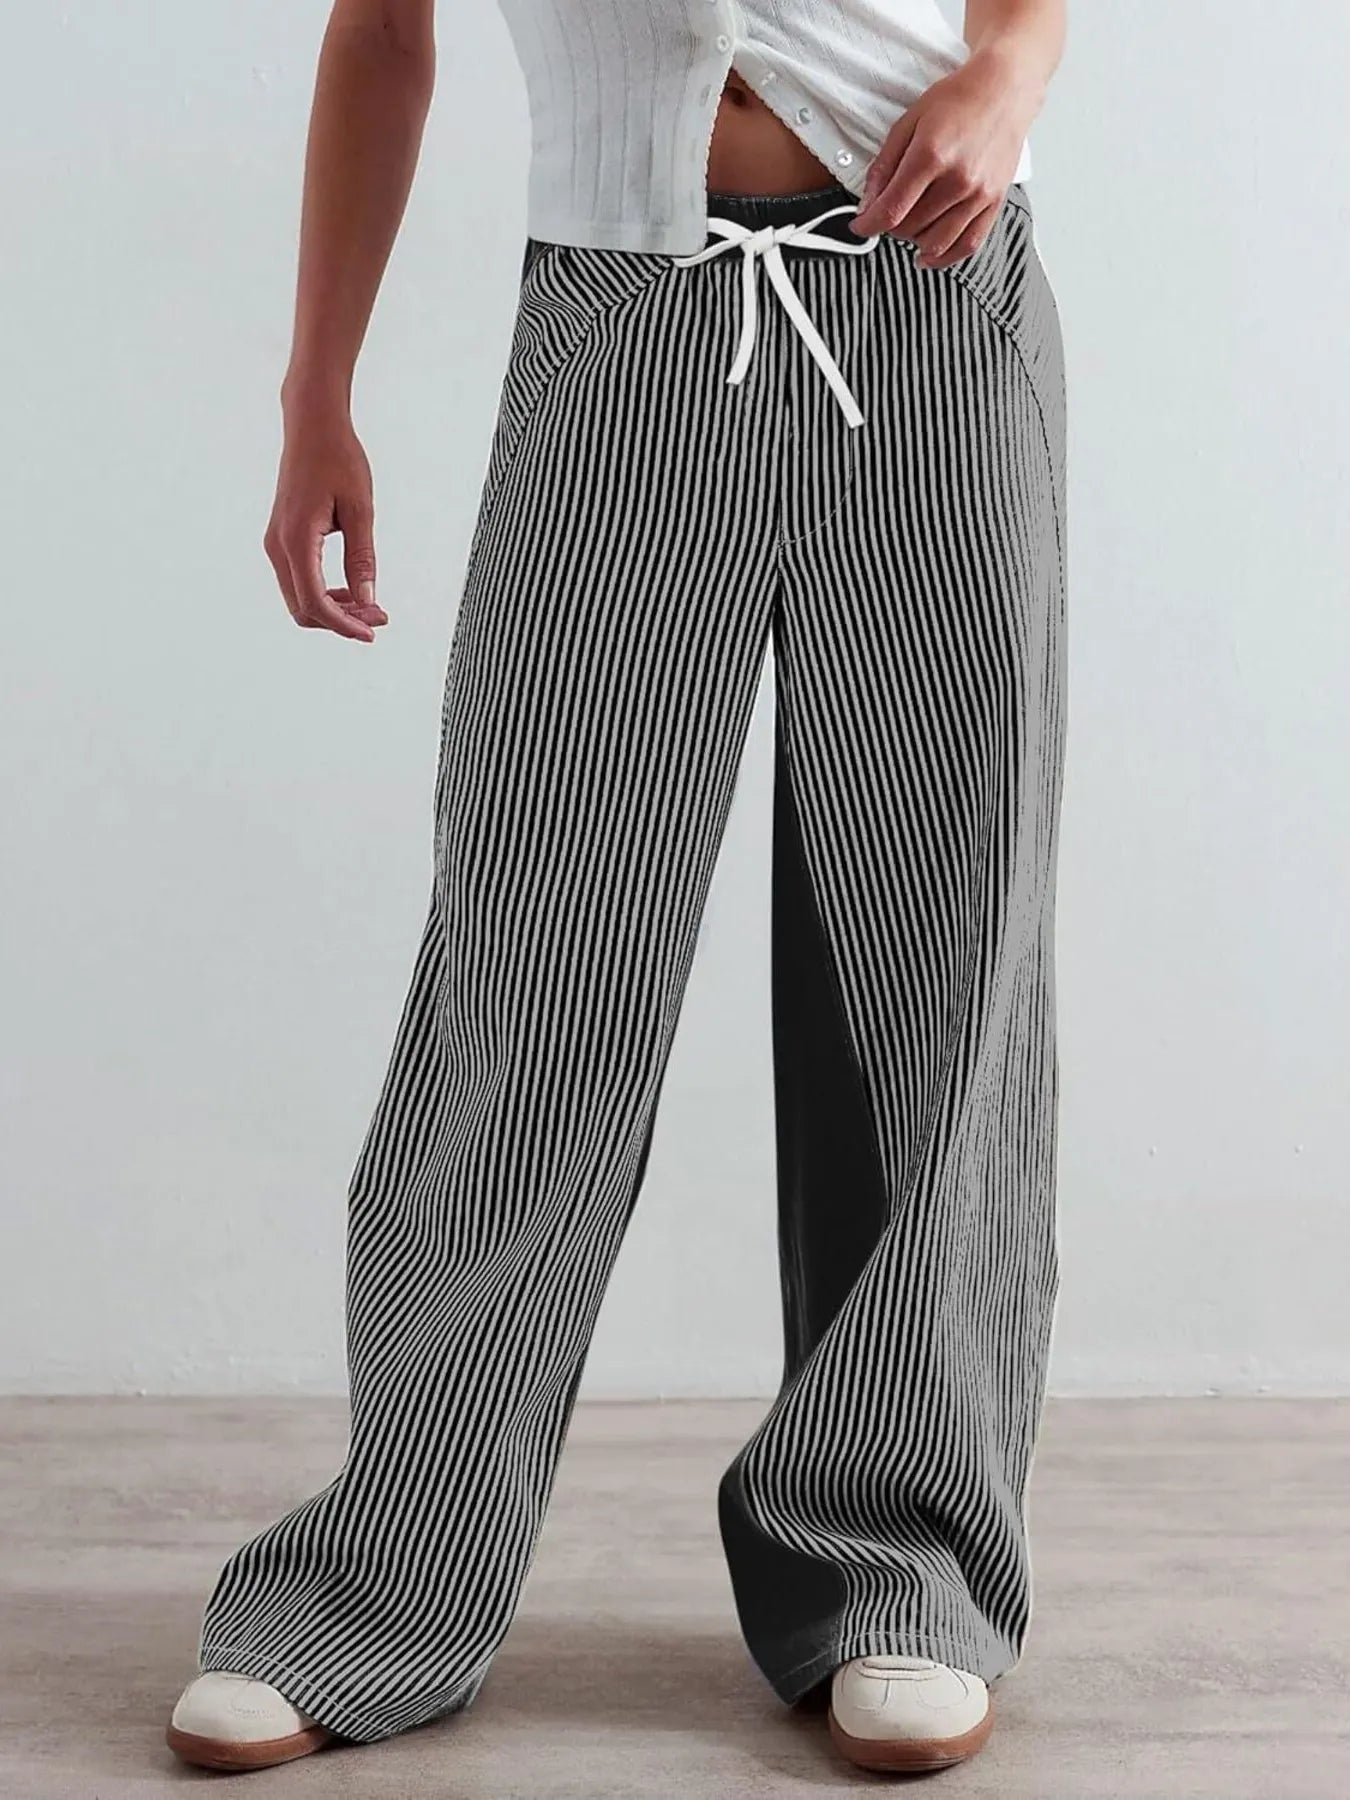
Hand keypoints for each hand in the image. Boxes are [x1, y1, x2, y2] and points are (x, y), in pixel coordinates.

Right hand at [263, 397, 387, 642]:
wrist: (311, 427)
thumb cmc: (338, 459)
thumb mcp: (360, 509)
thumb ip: (362, 557)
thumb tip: (367, 598)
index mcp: (296, 538)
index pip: (315, 601)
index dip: (343, 625)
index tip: (372, 632)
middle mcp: (278, 545)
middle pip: (303, 608)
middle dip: (341, 621)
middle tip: (378, 616)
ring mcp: (276, 543)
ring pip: (299, 598)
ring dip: (333, 610)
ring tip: (370, 605)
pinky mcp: (282, 540)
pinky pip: (299, 581)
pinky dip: (324, 594)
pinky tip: (352, 589)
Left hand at [850, 49, 1039, 267]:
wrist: (1003, 89)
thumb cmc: (956, 101)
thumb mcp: (908, 122)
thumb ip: (884, 166)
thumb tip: (867, 205)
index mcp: (930, 156)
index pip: (891, 211)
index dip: (868, 225)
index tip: (859, 226)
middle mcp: (957, 180)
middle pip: (910, 229)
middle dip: (891, 226)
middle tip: (890, 211)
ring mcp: (978, 194)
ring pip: (935, 243)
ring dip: (914, 241)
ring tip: (909, 226)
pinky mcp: (995, 202)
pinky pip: (967, 245)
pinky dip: (944, 257)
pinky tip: (928, 255)